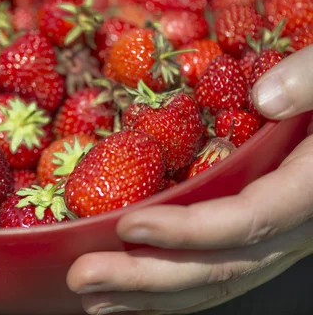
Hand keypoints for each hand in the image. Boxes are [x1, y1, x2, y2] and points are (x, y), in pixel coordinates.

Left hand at [67, 46, 312, 314]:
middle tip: (85, 278)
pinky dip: (168, 283)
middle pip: (219, 265)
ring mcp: (274, 237)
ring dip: (148, 294)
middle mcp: (293, 225)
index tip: (128, 224)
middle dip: (148, 277)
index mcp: (309, 187)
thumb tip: (265, 98)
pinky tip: (126, 290)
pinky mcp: (254, 235)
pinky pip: (214, 267)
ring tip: (92, 299)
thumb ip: (310, 81)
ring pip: (214, 279)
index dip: (188, 230)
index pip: (248, 220)